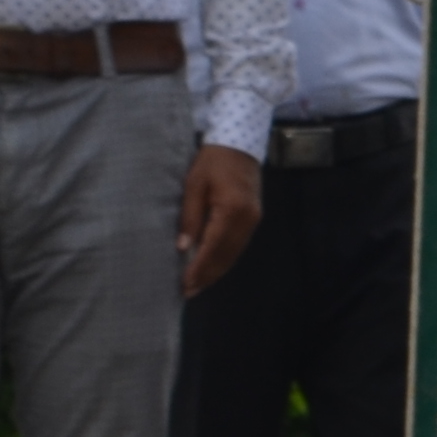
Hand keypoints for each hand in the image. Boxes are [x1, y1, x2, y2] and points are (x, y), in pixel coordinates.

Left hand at [178, 145, 264, 295]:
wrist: (239, 144)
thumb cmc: (211, 161)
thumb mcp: (194, 185)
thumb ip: (190, 217)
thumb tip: (183, 248)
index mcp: (231, 211)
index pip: (213, 248)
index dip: (198, 268)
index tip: (184, 284)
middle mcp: (247, 220)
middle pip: (226, 256)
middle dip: (207, 276)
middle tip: (188, 292)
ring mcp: (253, 220)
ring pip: (234, 254)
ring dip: (216, 271)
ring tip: (197, 285)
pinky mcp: (253, 218)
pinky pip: (238, 245)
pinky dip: (224, 259)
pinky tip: (212, 267)